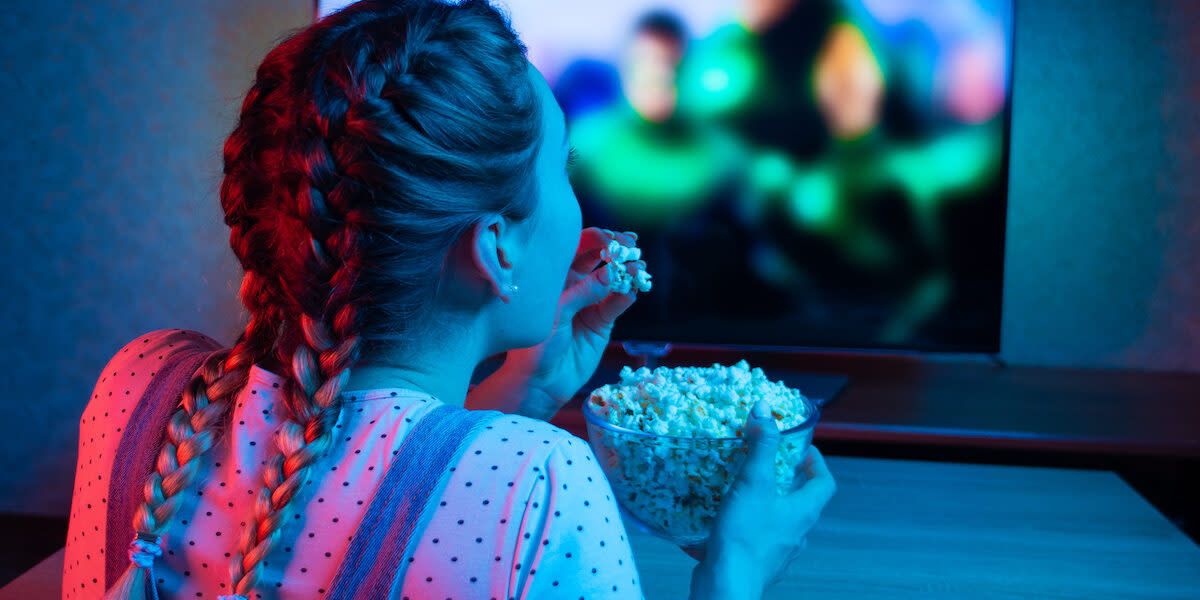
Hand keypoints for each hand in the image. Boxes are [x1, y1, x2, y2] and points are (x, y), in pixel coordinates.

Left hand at [504, 227, 644, 419]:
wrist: (540, 381)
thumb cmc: (534, 345)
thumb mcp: (555, 314)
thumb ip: (583, 292)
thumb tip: (611, 272)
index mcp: (555, 275)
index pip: (578, 246)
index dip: (596, 238)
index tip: (610, 238)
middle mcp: (574, 284)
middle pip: (600, 257)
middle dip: (617, 249)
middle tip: (630, 246)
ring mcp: (590, 302)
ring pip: (613, 279)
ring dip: (627, 271)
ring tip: (637, 269)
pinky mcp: (602, 321)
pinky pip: (618, 303)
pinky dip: (628, 294)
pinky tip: (633, 290)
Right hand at [684, 400, 835, 595]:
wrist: (727, 584)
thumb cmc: (746, 536)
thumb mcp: (754, 482)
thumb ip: (761, 445)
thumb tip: (765, 410)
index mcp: (804, 512)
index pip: (825, 483)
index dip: (817, 462)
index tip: (801, 448)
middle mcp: (797, 533)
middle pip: (803, 501)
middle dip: (788, 480)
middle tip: (769, 462)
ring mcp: (779, 551)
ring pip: (780, 520)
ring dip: (768, 502)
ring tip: (744, 487)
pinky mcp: (758, 562)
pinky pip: (758, 537)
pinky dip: (748, 524)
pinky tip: (726, 518)